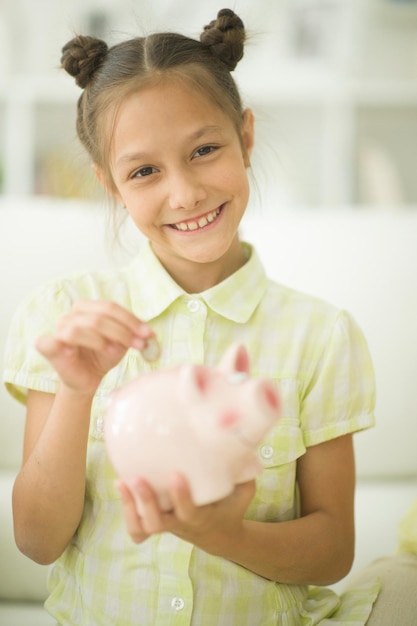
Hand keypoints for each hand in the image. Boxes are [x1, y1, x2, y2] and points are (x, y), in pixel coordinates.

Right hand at [36, 300, 155, 394]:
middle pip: (100, 316)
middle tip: (139, 344)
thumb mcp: (121, 343)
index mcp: (88, 308)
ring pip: (83, 326)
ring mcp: (59, 329)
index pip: (110, 307)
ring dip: (103, 339)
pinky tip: (75, 353)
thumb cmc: (102, 357)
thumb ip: (131, 334)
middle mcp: (71, 315)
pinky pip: (55, 340)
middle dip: (123, 330)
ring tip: (115, 351)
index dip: (132, 320)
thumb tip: (149, 332)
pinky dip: (68, 344)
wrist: (86, 381)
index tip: (149, 334)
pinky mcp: (48, 346)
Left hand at [116, 474, 255, 553]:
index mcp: (202, 518)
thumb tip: (244, 443)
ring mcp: (165, 525)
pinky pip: (137, 527)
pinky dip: (127, 511)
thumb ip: (244, 472)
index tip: (176, 475)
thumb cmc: (230, 507)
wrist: (220, 535)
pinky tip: (122, 485)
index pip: (188, 512)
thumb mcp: (243, 492)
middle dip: (146, 502)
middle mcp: (180, 524)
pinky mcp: (155, 523)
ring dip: (131, 507)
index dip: (180, 496)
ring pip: (143, 527)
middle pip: (157, 523)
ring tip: (123, 482)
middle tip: (138, 478)